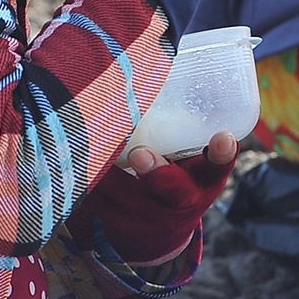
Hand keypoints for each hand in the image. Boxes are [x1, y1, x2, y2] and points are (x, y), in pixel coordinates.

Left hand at [77, 133, 234, 263]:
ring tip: (95, 150)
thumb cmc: (175, 182)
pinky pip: (96, 202)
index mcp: (204, 184)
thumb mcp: (192, 168)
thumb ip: (187, 136)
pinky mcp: (114, 225)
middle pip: (173, 191)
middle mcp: (181, 204)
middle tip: (140, 155)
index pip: (217, 168)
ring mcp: (147, 219)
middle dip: (158, 173)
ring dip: (110, 176)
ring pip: (126, 196)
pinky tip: (75, 164)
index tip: (223, 138)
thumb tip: (177, 63)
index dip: (221, 155)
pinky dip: (85, 183)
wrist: (152, 235)